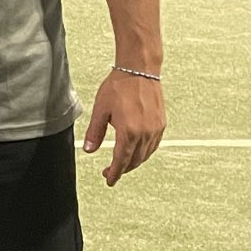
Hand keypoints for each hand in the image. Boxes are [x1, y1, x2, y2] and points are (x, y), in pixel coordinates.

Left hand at [84, 68, 165, 186]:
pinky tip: (138, 152)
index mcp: (129, 132)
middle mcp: (145, 134)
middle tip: (110, 172)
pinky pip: (153, 146)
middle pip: (134, 161)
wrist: (139, 70)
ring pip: (145, 155)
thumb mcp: (100, 109)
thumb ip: (95, 132)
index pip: (121, 161)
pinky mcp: (161, 124)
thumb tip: (88, 150)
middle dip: (122, 169)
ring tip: (122, 164)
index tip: (109, 180)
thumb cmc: (118, 87)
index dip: (114, 173)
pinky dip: (145, 153)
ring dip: (134, 162)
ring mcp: (155, 129)